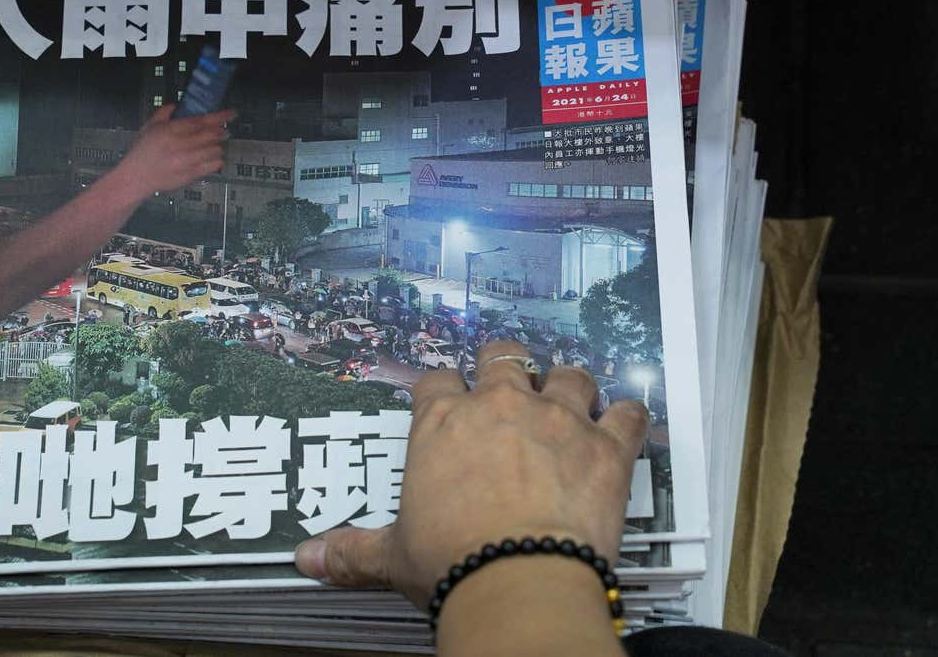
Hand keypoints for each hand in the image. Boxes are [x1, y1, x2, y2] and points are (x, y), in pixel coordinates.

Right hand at [110, 105, 232, 200]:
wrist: (136, 177)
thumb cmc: (142, 151)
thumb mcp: (148, 127)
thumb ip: (162, 114)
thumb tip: (176, 106)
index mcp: (170, 131)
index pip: (200, 121)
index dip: (219, 116)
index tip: (231, 113)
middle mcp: (180, 145)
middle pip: (211, 135)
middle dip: (221, 131)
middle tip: (224, 130)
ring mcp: (187, 162)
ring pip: (215, 150)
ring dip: (218, 146)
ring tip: (214, 144)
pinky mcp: (190, 175)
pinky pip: (213, 166)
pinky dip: (217, 160)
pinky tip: (212, 158)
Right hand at [294, 339, 647, 606]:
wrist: (518, 580)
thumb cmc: (453, 563)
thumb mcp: (393, 556)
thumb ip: (353, 550)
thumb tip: (307, 559)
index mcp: (442, 425)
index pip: (436, 383)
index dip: (442, 388)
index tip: (447, 399)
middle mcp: (500, 407)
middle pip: (504, 357)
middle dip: (508, 363)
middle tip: (511, 379)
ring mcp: (558, 420)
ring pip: (571, 375)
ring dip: (572, 385)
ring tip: (572, 397)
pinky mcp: (606, 447)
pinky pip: (628, 414)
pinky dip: (630, 417)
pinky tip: (628, 421)